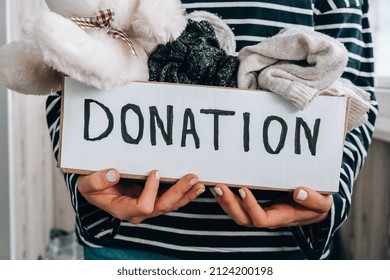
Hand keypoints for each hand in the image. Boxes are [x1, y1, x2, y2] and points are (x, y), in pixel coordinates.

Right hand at [77, 169, 204, 223]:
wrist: (97, 188)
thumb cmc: (92, 185)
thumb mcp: (87, 183)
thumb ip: (96, 180)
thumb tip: (113, 173)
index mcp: (123, 209)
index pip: (143, 206)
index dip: (151, 190)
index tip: (155, 170)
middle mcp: (139, 211)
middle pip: (163, 206)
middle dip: (179, 192)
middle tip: (192, 177)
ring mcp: (149, 206)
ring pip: (171, 204)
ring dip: (186, 194)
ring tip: (199, 183)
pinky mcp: (155, 199)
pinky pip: (172, 199)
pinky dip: (185, 192)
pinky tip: (196, 185)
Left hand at [210, 185, 332, 228]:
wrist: (314, 206)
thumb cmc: (318, 203)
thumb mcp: (323, 202)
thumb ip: (314, 200)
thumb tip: (299, 192)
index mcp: (282, 217)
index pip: (261, 219)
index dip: (250, 207)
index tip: (243, 190)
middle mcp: (267, 217)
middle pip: (242, 218)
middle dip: (229, 204)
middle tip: (219, 186)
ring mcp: (260, 211)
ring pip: (237, 213)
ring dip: (224, 201)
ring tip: (215, 185)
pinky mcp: (255, 205)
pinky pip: (237, 205)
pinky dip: (227, 197)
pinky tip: (220, 184)